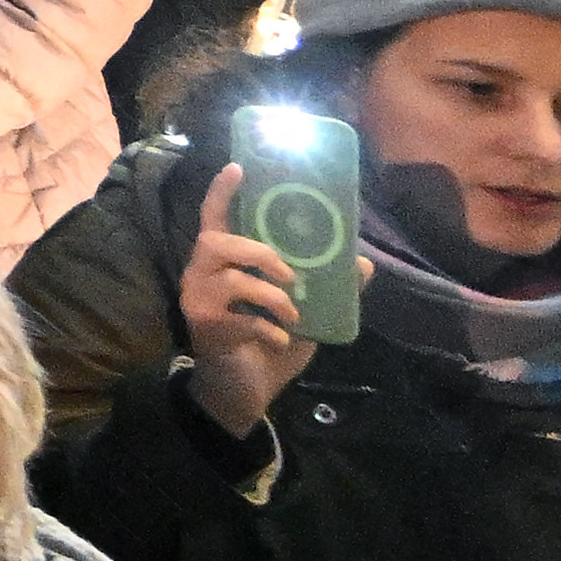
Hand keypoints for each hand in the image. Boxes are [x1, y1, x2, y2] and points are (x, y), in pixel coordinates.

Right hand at [174, 159, 318, 431]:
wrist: (244, 393)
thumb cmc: (269, 345)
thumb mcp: (306, 314)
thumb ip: (328, 290)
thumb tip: (362, 264)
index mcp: (223, 265)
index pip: (214, 219)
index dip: (222, 193)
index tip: (238, 168)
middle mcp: (201, 276)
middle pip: (216, 241)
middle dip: (258, 252)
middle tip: (290, 275)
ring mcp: (198, 302)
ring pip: (229, 278)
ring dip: (270, 295)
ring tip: (292, 314)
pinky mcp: (204, 328)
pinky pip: (239, 318)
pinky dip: (268, 328)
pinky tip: (277, 340)